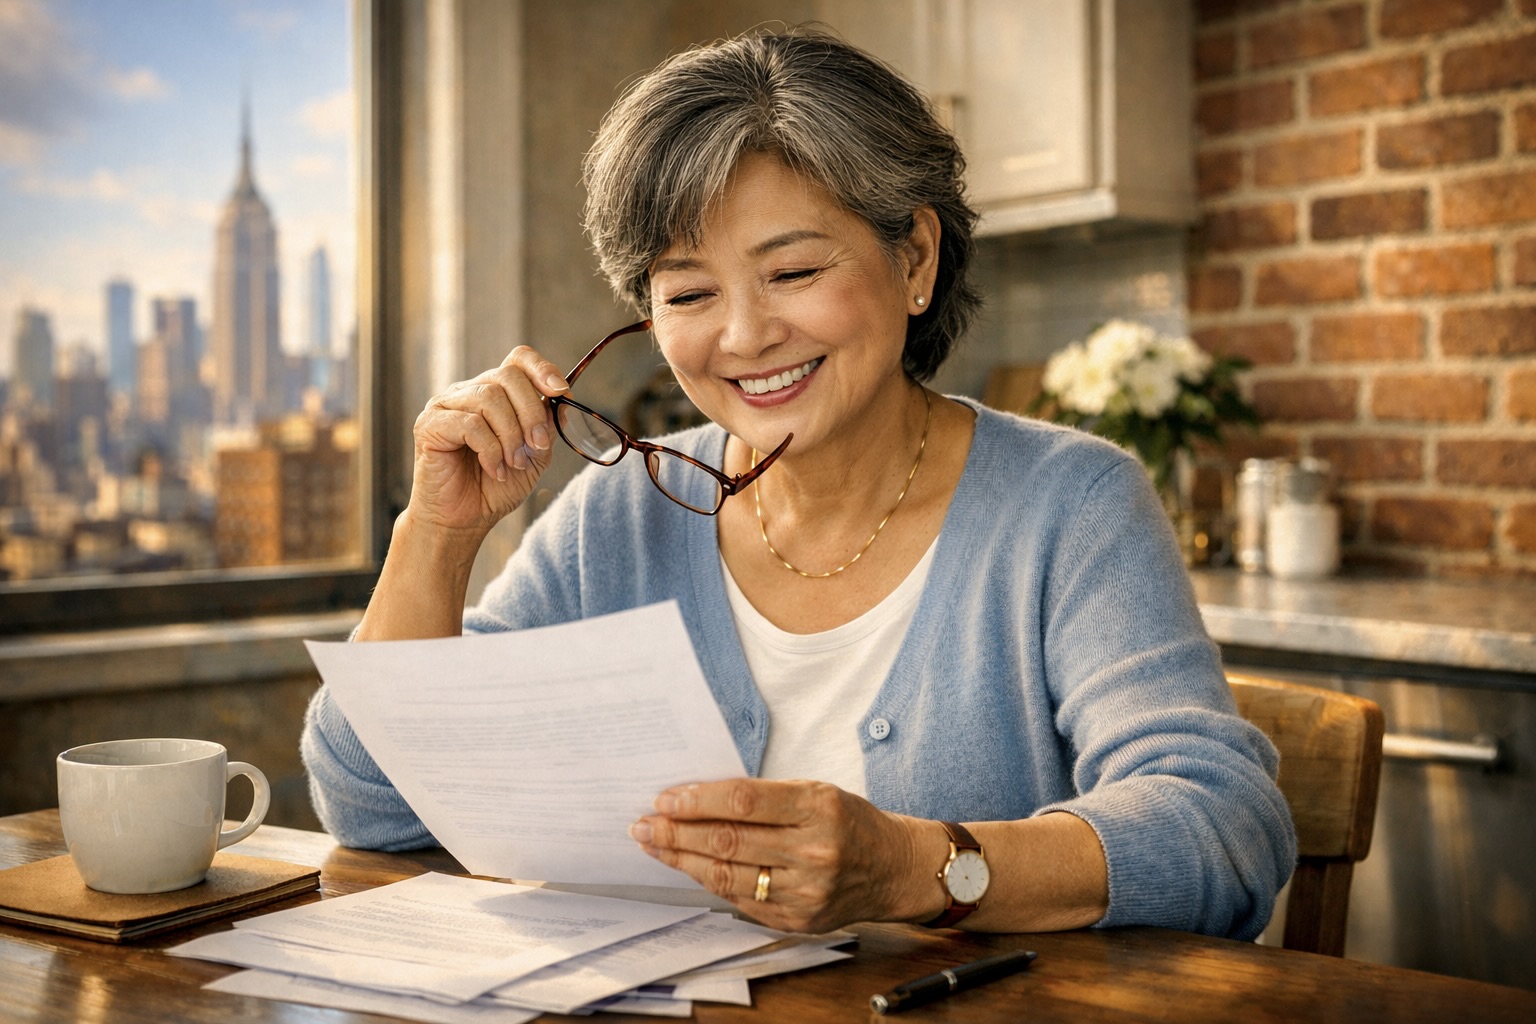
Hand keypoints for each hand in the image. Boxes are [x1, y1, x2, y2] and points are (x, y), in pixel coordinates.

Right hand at [408, 345, 570, 534]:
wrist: (463, 520)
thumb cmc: (496, 487)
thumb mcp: (533, 456)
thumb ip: (545, 427)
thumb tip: (559, 402)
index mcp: (495, 392)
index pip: (518, 359)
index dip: (541, 368)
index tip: (560, 391)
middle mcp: (469, 391)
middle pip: (508, 376)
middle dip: (531, 412)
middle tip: (537, 446)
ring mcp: (446, 405)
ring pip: (490, 398)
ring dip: (511, 436)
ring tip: (513, 464)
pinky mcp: (430, 424)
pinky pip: (470, 423)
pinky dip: (491, 450)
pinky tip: (496, 470)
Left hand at [628, 778, 927, 932]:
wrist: (893, 869)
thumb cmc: (851, 822)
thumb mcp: (816, 792)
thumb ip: (764, 797)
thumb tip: (699, 799)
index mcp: (818, 808)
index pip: (743, 800)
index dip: (698, 799)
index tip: (665, 798)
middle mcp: (813, 852)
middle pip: (728, 841)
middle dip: (677, 833)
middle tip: (644, 825)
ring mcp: (805, 891)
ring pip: (727, 876)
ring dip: (682, 860)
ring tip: (654, 846)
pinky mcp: (797, 919)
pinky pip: (741, 901)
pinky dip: (710, 882)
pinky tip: (690, 868)